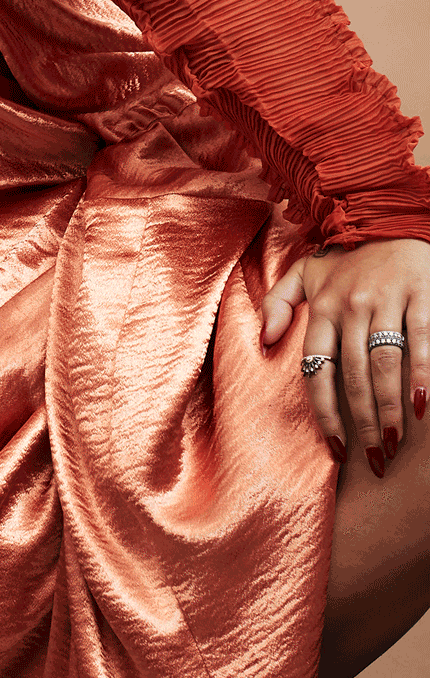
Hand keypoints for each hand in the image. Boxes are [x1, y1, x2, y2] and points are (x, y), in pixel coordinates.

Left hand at [260, 237, 429, 473]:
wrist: (388, 217)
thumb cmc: (347, 257)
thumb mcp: (304, 273)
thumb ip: (277, 304)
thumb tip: (263, 341)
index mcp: (322, 307)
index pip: (318, 369)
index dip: (326, 412)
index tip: (336, 448)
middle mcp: (350, 306)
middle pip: (354, 377)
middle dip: (363, 423)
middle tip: (375, 459)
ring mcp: (386, 300)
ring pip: (386, 365)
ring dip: (390, 410)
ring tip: (395, 443)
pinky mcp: (420, 295)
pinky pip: (421, 341)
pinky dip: (423, 375)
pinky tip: (423, 406)